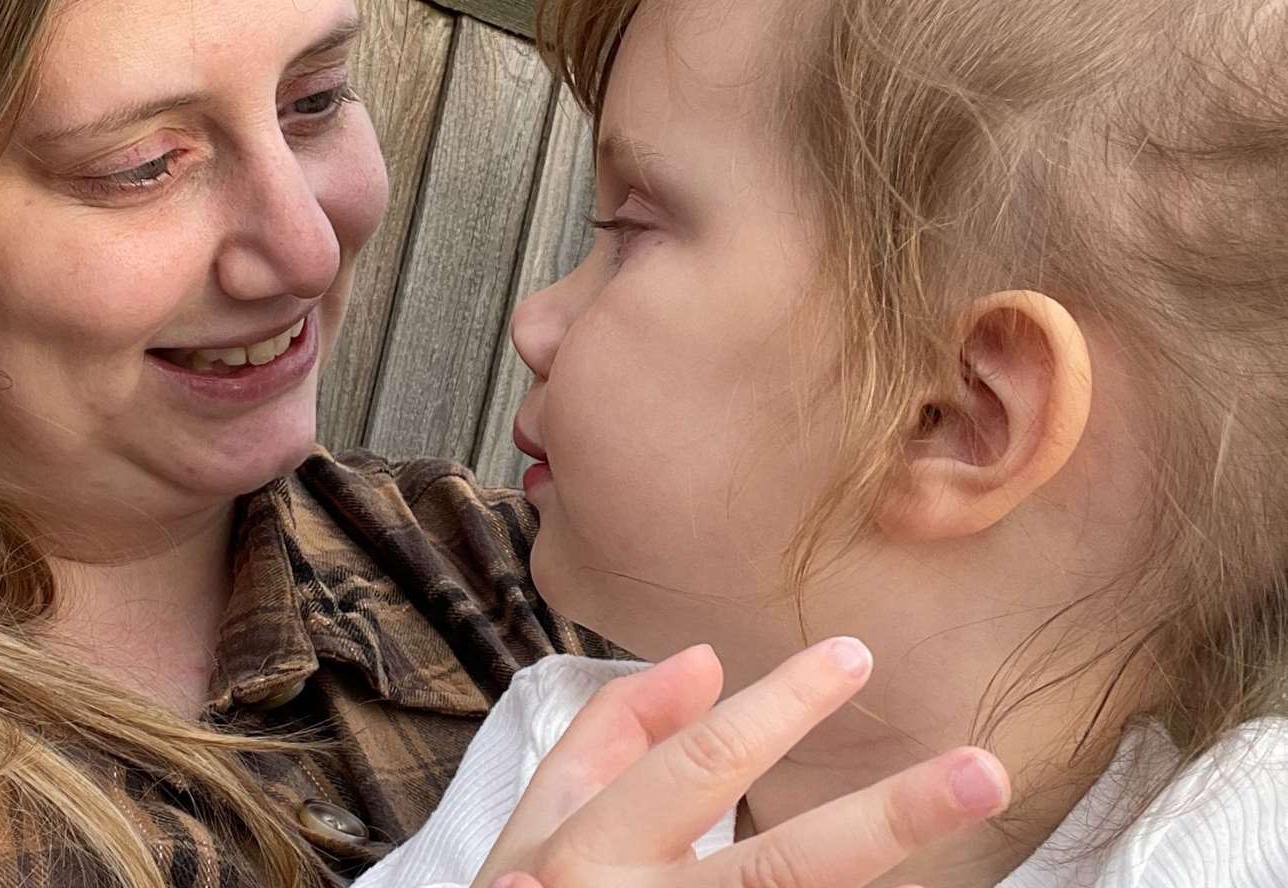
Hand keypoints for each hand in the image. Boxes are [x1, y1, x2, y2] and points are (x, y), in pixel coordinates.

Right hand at [473, 638, 1008, 887]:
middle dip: (891, 817)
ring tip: (971, 816)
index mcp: (589, 853)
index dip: (783, 706)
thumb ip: (610, 735)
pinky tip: (906, 887)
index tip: (854, 657)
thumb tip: (705, 662)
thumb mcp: (537, 818)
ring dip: (889, 866)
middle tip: (985, 771)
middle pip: (785, 867)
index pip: (702, 763)